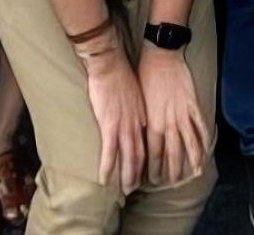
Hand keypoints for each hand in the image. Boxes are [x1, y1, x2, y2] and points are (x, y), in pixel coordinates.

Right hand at [81, 42, 147, 194]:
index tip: (146, 172)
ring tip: (124, 191)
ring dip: (127, 176)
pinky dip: (108, 168)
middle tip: (134, 190)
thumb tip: (140, 120)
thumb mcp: (138, 94)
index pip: (149, 144)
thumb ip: (139, 110)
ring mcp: (124, 126)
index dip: (148, 161)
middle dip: (138, 175)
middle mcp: (138, 125)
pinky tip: (104, 180)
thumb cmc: (122, 75)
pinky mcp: (110, 125)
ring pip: (128, 158)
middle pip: (141, 156)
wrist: (110, 64)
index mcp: (144, 117)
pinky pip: (110, 152)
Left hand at [137, 48, 208, 188]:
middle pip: (173, 153)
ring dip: (192, 160)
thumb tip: (145, 139)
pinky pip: (200, 126)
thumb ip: (145, 122)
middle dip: (173, 170)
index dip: (154, 168)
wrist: (161, 56)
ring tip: (195, 174)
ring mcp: (183, 114)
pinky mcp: (192, 105)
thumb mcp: (140, 103)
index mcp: (153, 124)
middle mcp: (168, 123)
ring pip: (189, 143)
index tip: (153, 180)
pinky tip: (206, 150)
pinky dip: (204, 140)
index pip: (154, 153)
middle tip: (173, 182)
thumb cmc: (145, 77)